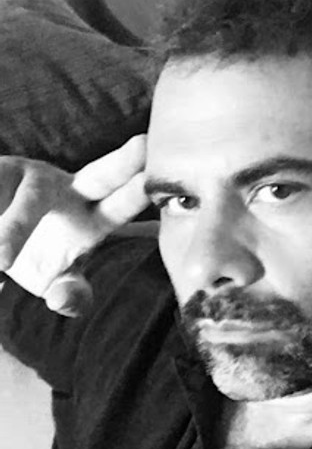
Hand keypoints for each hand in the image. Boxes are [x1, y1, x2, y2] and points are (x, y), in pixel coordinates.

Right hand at [0, 135, 149, 315]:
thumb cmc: (31, 255)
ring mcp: (31, 176)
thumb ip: (69, 294)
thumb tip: (64, 301)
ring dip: (15, 230)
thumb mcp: (52, 281)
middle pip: (100, 176)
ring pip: (30, 202)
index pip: (120, 207)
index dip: (137, 196)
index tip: (158, 185)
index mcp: (90, 215)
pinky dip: (0, 233)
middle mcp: (68, 189)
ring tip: (4, 262)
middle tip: (144, 147)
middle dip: (122, 164)